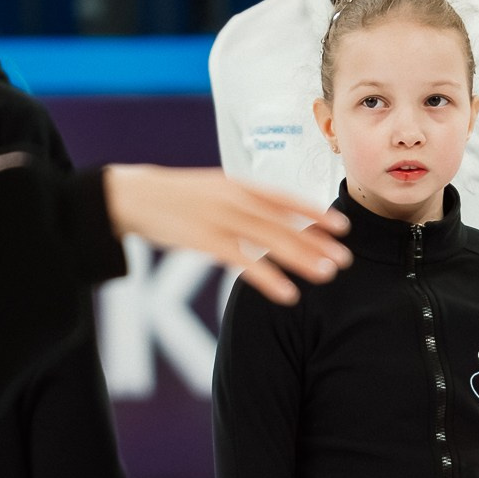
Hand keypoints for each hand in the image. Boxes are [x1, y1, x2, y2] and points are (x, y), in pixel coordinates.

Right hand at [99, 165, 349, 302]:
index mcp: (237, 184)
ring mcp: (220, 219)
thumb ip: (243, 199)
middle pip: (284, 223)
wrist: (134, 196)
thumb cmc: (176, 195)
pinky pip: (244, 263)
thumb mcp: (213, 188)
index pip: (284, 197)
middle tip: (344, 258)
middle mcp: (234, 199)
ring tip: (326, 274)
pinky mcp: (205, 241)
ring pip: (270, 242)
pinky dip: (269, 279)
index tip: (341, 225)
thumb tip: (277, 214)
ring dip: (302, 259)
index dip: (314, 212)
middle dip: (317, 241)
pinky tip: (288, 294)